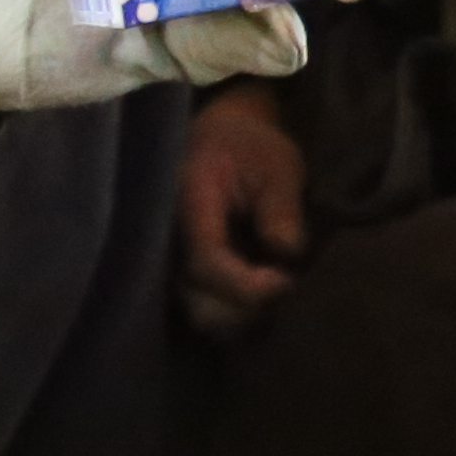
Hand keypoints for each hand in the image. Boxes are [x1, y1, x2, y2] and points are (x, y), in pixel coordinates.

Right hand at [179, 82, 308, 334]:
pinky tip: (265, 294)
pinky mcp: (183, 276)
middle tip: (284, 287)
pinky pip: (205, 310)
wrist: (221, 140)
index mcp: (187, 204)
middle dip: (246, 308)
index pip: (206, 261)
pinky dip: (236, 312)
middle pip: (197, 302)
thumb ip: (280, 206)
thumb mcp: (276, 164)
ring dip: (243, 316)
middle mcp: (168, 242)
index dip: (245, 283)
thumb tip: (286, 252)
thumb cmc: (250, 148)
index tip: (285, 280)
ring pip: (201, 315)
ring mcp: (172, 263)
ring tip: (276, 291)